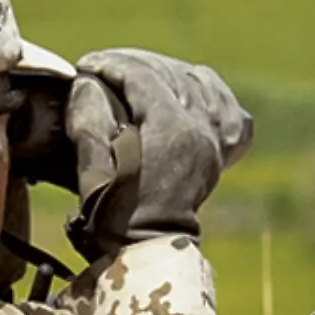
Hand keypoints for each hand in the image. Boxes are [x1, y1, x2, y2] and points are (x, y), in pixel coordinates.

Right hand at [64, 48, 251, 259]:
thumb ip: (88, 117)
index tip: (86, 65)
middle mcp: (201, 129)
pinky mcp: (219, 155)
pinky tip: (192, 92)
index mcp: (170, 128)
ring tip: (140, 76)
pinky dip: (210, 95)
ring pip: (201, 85)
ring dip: (168, 74)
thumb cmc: (114, 214)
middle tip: (106, 66)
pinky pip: (228, 111)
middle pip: (171, 75)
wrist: (146, 250)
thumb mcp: (92, 165)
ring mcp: (216, 142)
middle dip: (134, 65)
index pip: (141, 76)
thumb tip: (87, 82)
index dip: (110, 65)